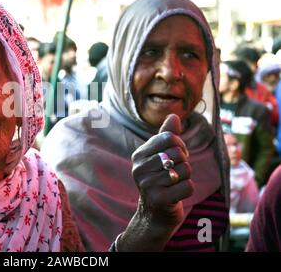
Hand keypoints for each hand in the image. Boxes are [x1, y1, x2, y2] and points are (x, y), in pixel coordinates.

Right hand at [131, 114, 193, 228]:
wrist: (154, 213)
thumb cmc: (161, 179)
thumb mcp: (160, 156)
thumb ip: (166, 135)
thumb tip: (174, 115)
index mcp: (139, 155)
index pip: (170, 137)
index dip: (180, 145)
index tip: (176, 156)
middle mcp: (139, 168)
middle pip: (179, 153)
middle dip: (184, 162)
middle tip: (175, 172)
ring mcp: (148, 185)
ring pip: (185, 170)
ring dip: (186, 177)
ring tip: (174, 184)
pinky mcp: (159, 199)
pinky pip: (188, 186)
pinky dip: (187, 190)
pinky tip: (176, 194)